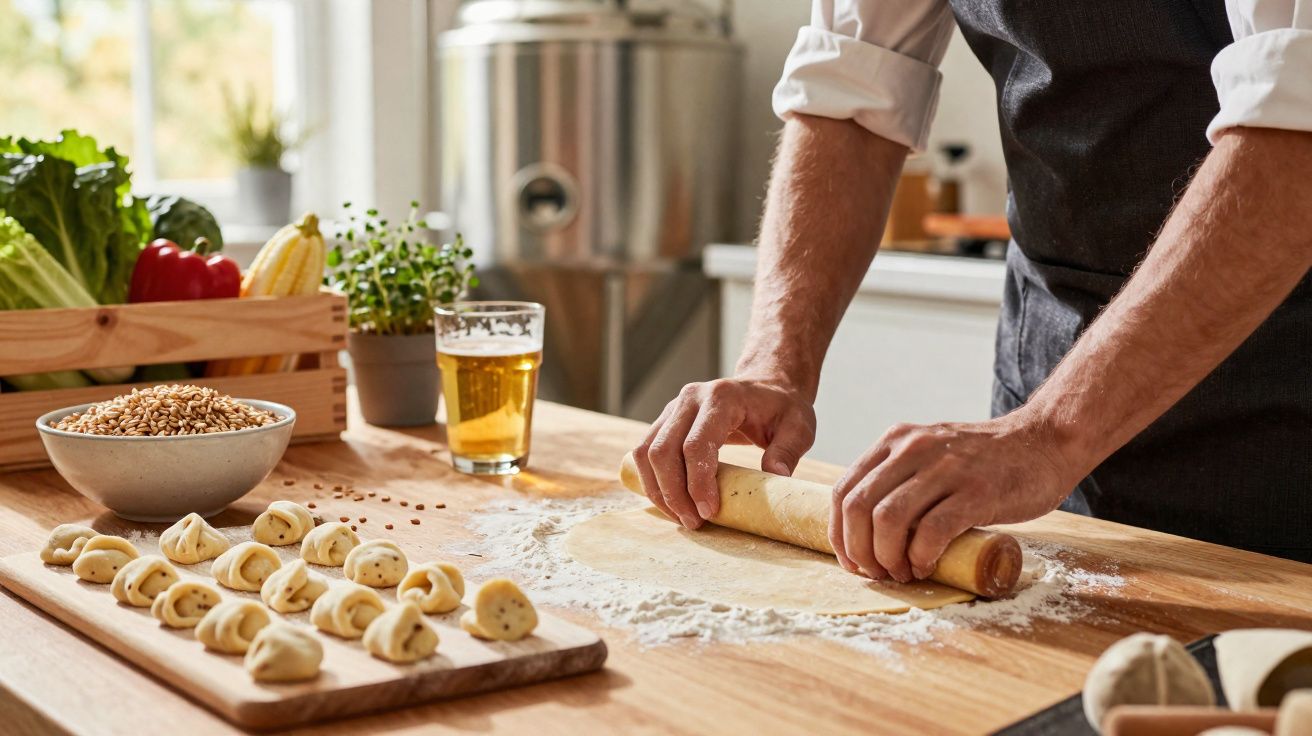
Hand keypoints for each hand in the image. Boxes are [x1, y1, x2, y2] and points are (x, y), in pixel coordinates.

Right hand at [631, 378, 815, 528]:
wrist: (766, 386)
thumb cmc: (782, 408)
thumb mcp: (798, 426)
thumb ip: (788, 450)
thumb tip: (776, 477)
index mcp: (721, 398)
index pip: (696, 445)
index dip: (698, 483)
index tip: (710, 512)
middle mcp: (690, 399)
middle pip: (663, 451)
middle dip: (674, 493)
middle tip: (694, 522)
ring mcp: (673, 408)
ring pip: (646, 453)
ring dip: (659, 491)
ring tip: (682, 517)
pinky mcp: (665, 421)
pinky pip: (645, 452)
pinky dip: (653, 481)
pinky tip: (671, 502)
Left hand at [830, 412, 1079, 582]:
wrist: (1044, 442)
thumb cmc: (984, 461)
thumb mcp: (930, 453)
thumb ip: (899, 477)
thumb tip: (865, 531)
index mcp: (895, 441)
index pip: (843, 491)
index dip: (839, 534)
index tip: (852, 562)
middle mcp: (913, 448)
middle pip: (858, 508)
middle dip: (859, 551)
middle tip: (876, 573)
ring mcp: (945, 468)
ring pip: (888, 520)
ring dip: (887, 558)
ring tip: (903, 573)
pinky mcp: (977, 491)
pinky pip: (932, 531)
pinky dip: (921, 557)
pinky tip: (927, 567)